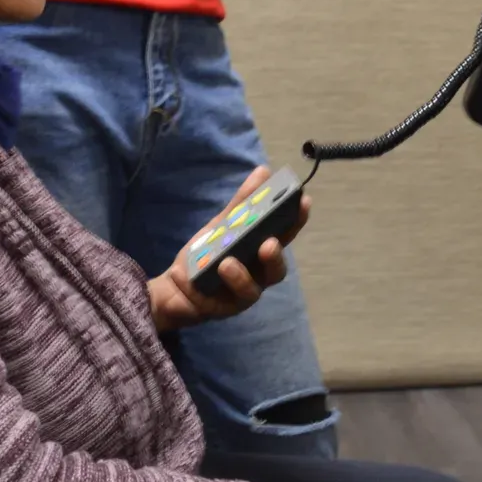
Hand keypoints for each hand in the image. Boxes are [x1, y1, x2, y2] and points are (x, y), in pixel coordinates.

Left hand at [148, 167, 309, 333]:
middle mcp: (258, 275)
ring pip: (252, 290)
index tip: (304, 201)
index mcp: (260, 252)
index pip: (285, 236)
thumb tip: (263, 171)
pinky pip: (219, 300)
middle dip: (274, 256)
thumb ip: (242, 202)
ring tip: (226, 262)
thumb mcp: (222, 224)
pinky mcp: (223, 309)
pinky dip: (210, 285)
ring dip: (240, 276)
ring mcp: (242, 295)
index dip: (296, 220)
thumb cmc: (207, 254)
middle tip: (268, 243)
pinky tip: (199, 271)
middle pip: (276, 270)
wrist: (177, 285)